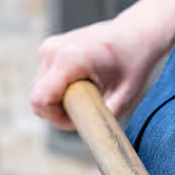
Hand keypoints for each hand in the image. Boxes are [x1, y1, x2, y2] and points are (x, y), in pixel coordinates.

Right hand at [30, 17, 155, 129]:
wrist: (136, 32)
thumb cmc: (134, 63)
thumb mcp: (125, 97)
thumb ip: (103, 120)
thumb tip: (90, 141)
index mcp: (70, 59)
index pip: (40, 100)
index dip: (55, 119)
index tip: (79, 120)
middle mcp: (53, 50)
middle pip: (37, 98)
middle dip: (57, 112)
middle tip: (88, 110)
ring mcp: (48, 47)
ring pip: (40, 90)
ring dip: (59, 100)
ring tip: (89, 93)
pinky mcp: (48, 48)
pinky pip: (45, 80)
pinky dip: (59, 88)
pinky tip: (83, 83)